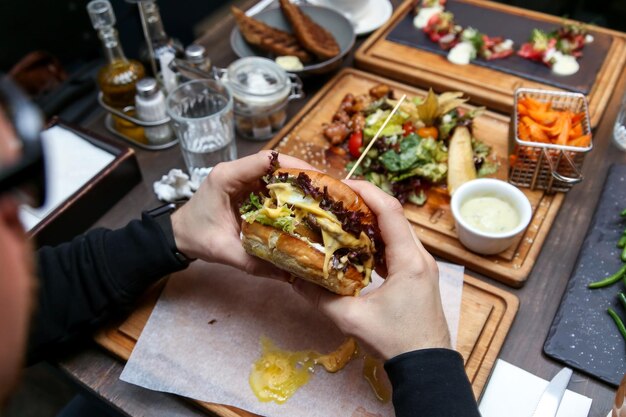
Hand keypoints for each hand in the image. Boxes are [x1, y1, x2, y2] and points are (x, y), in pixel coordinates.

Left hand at [171, 151, 315, 279]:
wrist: (178, 235)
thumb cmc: (196, 237)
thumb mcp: (224, 251)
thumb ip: (255, 262)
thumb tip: (289, 275)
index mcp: (226, 178)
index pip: (264, 160)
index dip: (292, 165)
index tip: (316, 177)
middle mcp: (236, 173)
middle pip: (276, 164)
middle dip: (303, 175)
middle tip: (328, 190)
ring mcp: (242, 179)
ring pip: (276, 173)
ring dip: (299, 183)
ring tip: (324, 197)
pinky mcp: (247, 188)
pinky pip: (272, 186)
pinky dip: (289, 193)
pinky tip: (306, 205)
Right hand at [292, 180, 450, 359]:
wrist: (426, 367)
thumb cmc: (395, 342)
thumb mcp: (351, 319)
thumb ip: (320, 297)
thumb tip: (294, 278)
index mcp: (409, 260)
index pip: (390, 211)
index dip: (366, 191)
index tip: (341, 184)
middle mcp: (420, 257)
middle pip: (393, 216)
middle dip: (364, 203)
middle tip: (334, 199)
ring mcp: (421, 266)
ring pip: (395, 231)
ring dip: (370, 222)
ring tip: (341, 217)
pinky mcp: (417, 276)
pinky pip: (397, 248)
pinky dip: (376, 241)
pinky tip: (355, 246)